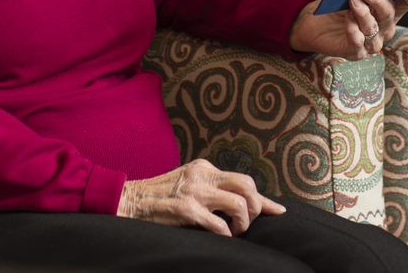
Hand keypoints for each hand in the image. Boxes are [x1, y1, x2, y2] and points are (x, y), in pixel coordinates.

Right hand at [117, 158, 284, 235]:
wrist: (129, 201)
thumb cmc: (160, 198)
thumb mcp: (188, 184)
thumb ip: (211, 189)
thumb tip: (239, 202)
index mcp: (204, 168)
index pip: (243, 179)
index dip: (263, 199)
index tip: (278, 210)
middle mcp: (202, 176)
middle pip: (248, 185)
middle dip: (256, 207)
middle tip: (247, 224)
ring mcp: (194, 192)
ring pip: (239, 203)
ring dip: (243, 222)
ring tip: (234, 232)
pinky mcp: (186, 209)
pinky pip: (218, 224)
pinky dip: (225, 234)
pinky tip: (220, 238)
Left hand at [289, 0, 407, 58]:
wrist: (318, 24)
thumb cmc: (339, 1)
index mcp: (392, 8)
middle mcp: (386, 26)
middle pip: (389, 13)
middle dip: (378, 0)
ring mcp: (373, 41)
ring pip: (373, 28)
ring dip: (363, 13)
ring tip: (352, 0)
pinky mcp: (356, 52)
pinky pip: (358, 43)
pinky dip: (353, 30)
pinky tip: (347, 19)